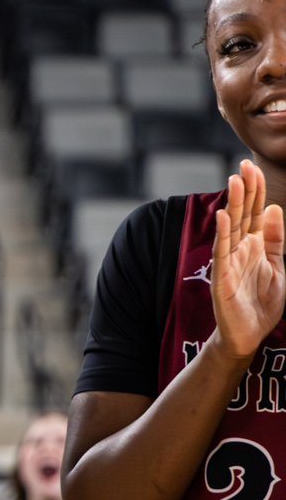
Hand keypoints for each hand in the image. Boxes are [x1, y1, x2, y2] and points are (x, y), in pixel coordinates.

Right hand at [211, 160, 285, 360]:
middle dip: (245, 190)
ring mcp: (229, 261)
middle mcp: (240, 249)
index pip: (255, 212)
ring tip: (235, 181)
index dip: (256, 191)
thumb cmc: (261, 302)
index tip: (253, 168)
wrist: (249, 334)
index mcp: (255, 245)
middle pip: (243, 214)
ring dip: (234, 204)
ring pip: (231, 227)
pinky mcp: (221, 276)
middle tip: (243, 165)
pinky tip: (224, 216)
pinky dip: (222, 233)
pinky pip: (222, 251)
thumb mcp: (277, 265)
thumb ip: (275, 238)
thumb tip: (275, 207)